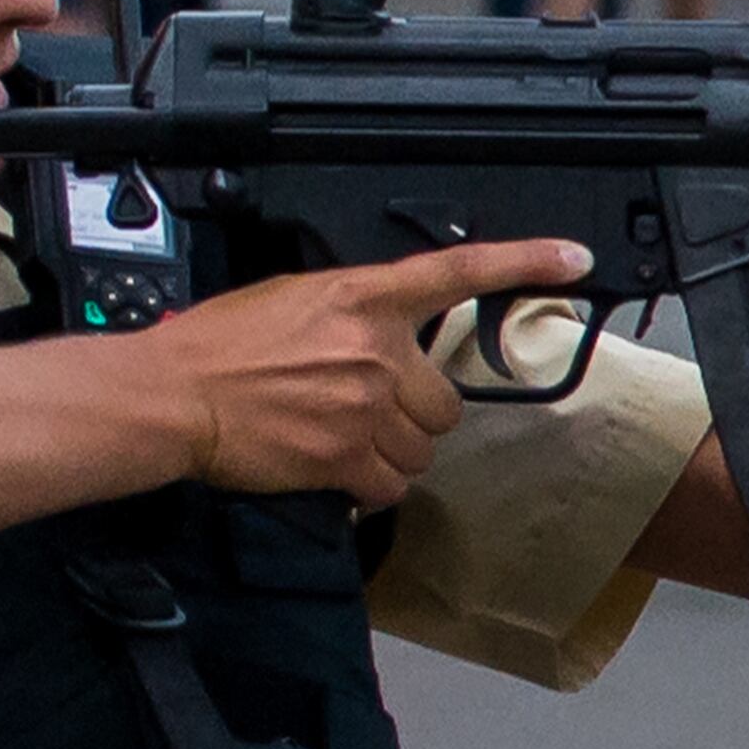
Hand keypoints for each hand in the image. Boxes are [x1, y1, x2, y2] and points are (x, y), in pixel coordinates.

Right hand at [142, 236, 589, 504]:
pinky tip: (333, 473)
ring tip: (340, 442)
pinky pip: (390, 487)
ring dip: (392, 455)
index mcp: (364, 296)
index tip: (573, 258)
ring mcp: (365, 405)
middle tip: (363, 413)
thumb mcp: (294, 300)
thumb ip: (355, 314)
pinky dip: (369, 489)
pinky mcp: (346, 457)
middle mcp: (375, 348)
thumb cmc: (218, 347)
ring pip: (422, 450)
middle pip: (444, 401)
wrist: (175, 393)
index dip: (524, 263)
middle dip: (412, 416)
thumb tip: (382, 339)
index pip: (458, 271)